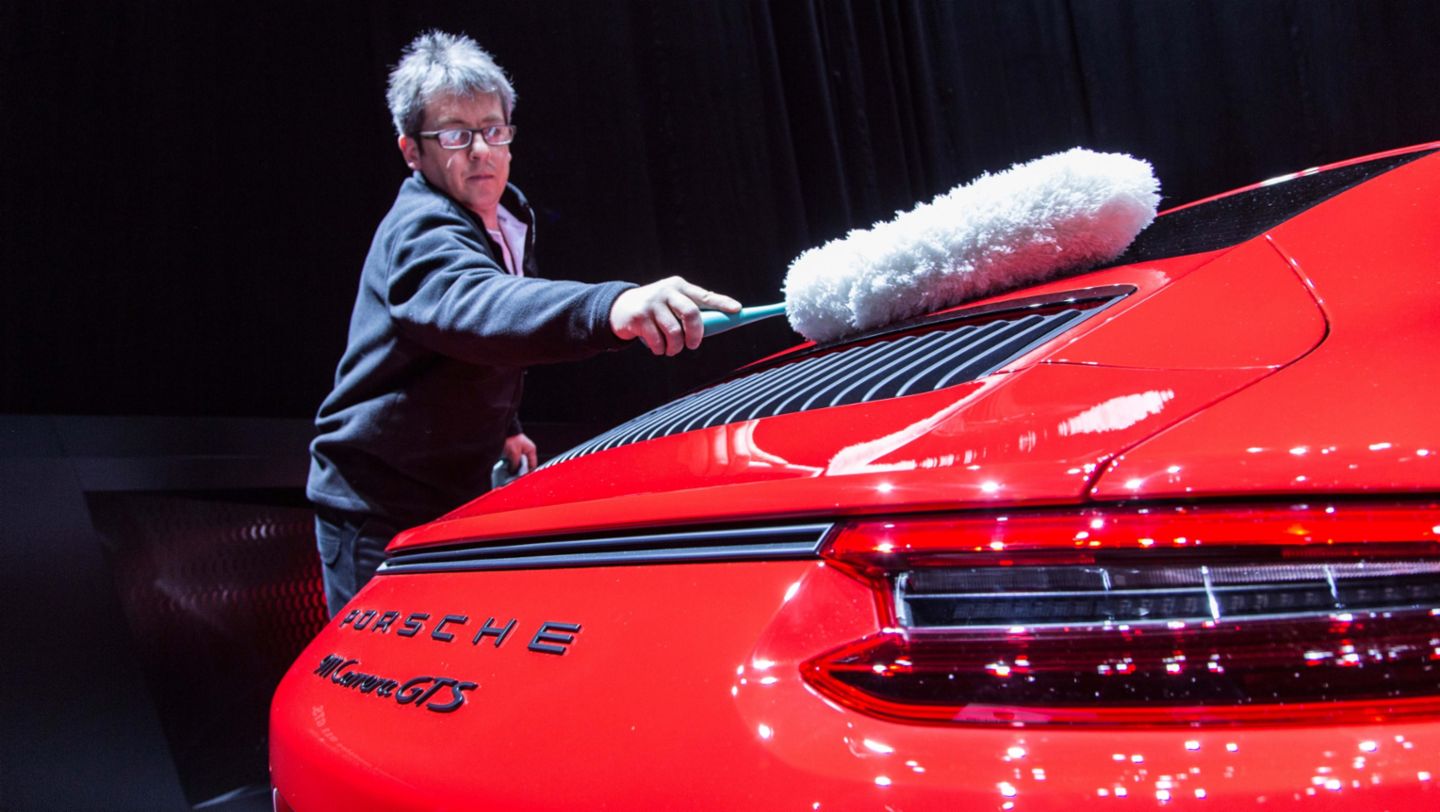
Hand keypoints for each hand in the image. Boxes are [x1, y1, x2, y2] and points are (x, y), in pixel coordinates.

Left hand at [502, 433, 536, 474]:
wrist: (503, 431)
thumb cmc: (511, 438)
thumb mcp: (514, 453)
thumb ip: (515, 464)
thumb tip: (514, 472)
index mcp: (531, 450)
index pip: (533, 465)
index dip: (528, 472)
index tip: (524, 477)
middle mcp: (527, 450)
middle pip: (526, 465)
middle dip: (521, 470)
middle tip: (516, 475)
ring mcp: (521, 450)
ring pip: (519, 463)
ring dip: (515, 467)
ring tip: (511, 471)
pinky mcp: (514, 450)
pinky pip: (514, 460)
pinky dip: (512, 464)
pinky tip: (508, 466)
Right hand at [609, 276, 741, 355]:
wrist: (619, 308)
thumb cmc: (656, 310)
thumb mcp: (671, 305)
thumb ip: (689, 314)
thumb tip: (714, 329)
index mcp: (679, 286)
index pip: (705, 295)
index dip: (722, 303)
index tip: (737, 310)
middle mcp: (666, 291)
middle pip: (691, 313)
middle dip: (696, 334)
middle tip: (693, 345)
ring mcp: (651, 303)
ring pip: (674, 332)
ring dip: (676, 347)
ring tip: (672, 349)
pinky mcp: (638, 317)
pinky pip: (657, 341)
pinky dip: (660, 349)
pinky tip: (658, 348)